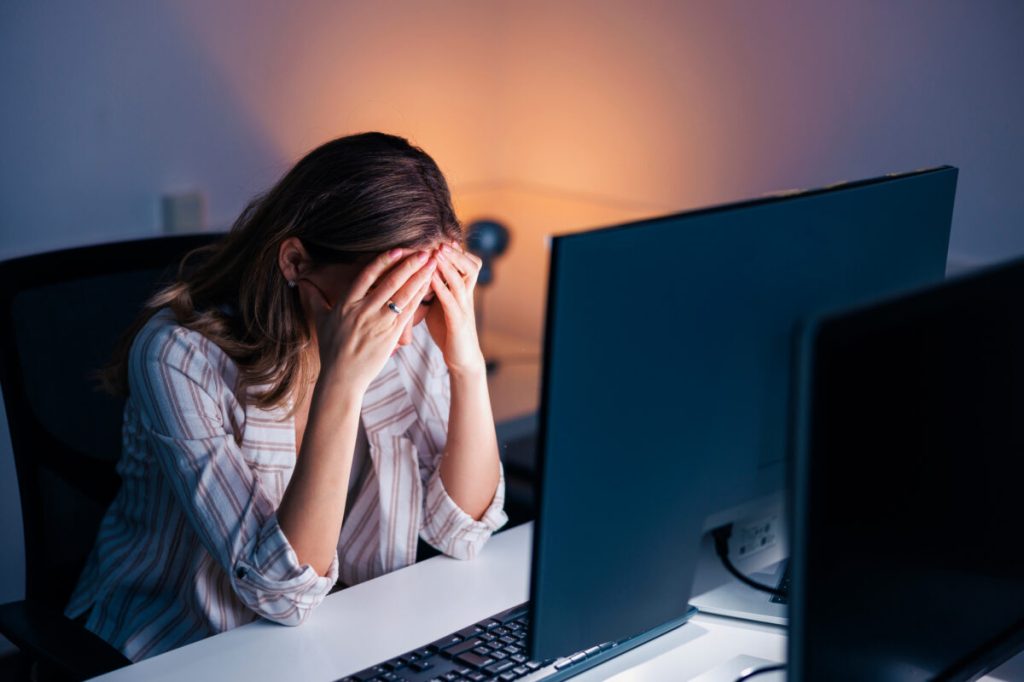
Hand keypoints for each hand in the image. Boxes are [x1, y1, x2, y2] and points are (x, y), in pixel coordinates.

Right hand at [298, 249, 436, 394]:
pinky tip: (428, 287)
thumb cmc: (331, 349)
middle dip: (409, 265)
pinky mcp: (390, 336)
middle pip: (389, 282)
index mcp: (346, 304)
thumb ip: (313, 299)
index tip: (398, 249)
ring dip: (418, 278)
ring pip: (402, 296)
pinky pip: (407, 313)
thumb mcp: (320, 321)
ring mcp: (378, 323)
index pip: (366, 276)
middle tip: (425, 251)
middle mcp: (363, 311)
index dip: (383, 261)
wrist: (342, 378)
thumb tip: (301, 283)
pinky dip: (419, 298)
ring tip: (431, 264)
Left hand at [427, 241, 486, 376]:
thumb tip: (421, 272)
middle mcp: (466, 296)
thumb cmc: (449, 331)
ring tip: (437, 253)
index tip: (441, 238)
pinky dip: (441, 288)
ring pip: (460, 280)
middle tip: (441, 241)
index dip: (456, 252)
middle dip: (455, 253)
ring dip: (448, 266)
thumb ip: (436, 289)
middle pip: (470, 266)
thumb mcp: (442, 305)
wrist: (462, 358)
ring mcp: (464, 308)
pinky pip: (451, 301)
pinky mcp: (458, 323)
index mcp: (462, 291)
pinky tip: (430, 279)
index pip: (466, 264)